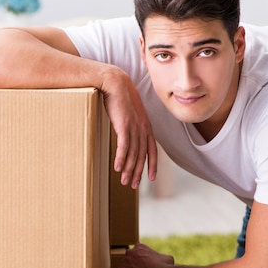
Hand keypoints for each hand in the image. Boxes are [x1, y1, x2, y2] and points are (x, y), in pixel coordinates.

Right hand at [101, 71, 156, 187]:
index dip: (152, 165)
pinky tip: (117, 168)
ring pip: (133, 153)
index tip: (151, 178)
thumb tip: (127, 131)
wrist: (115, 83)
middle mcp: (142, 128)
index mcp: (146, 126)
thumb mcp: (130, 112)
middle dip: (138, 172)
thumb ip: (131, 123)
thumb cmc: (120, 96)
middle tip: (134, 185)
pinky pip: (123, 146)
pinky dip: (121, 158)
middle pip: (142, 155)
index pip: (152, 150)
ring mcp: (134, 127)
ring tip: (124, 181)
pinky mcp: (123, 125)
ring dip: (128, 169)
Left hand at [118, 243, 174, 267]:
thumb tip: (162, 259)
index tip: (144, 265)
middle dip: (134, 264)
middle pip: (129, 258)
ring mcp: (125, 261)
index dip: (140, 259)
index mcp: (140, 247)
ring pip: (125, 267)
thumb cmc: (164, 267)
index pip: (137, 252)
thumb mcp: (166, 257)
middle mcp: (130, 252)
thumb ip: (160, 256)